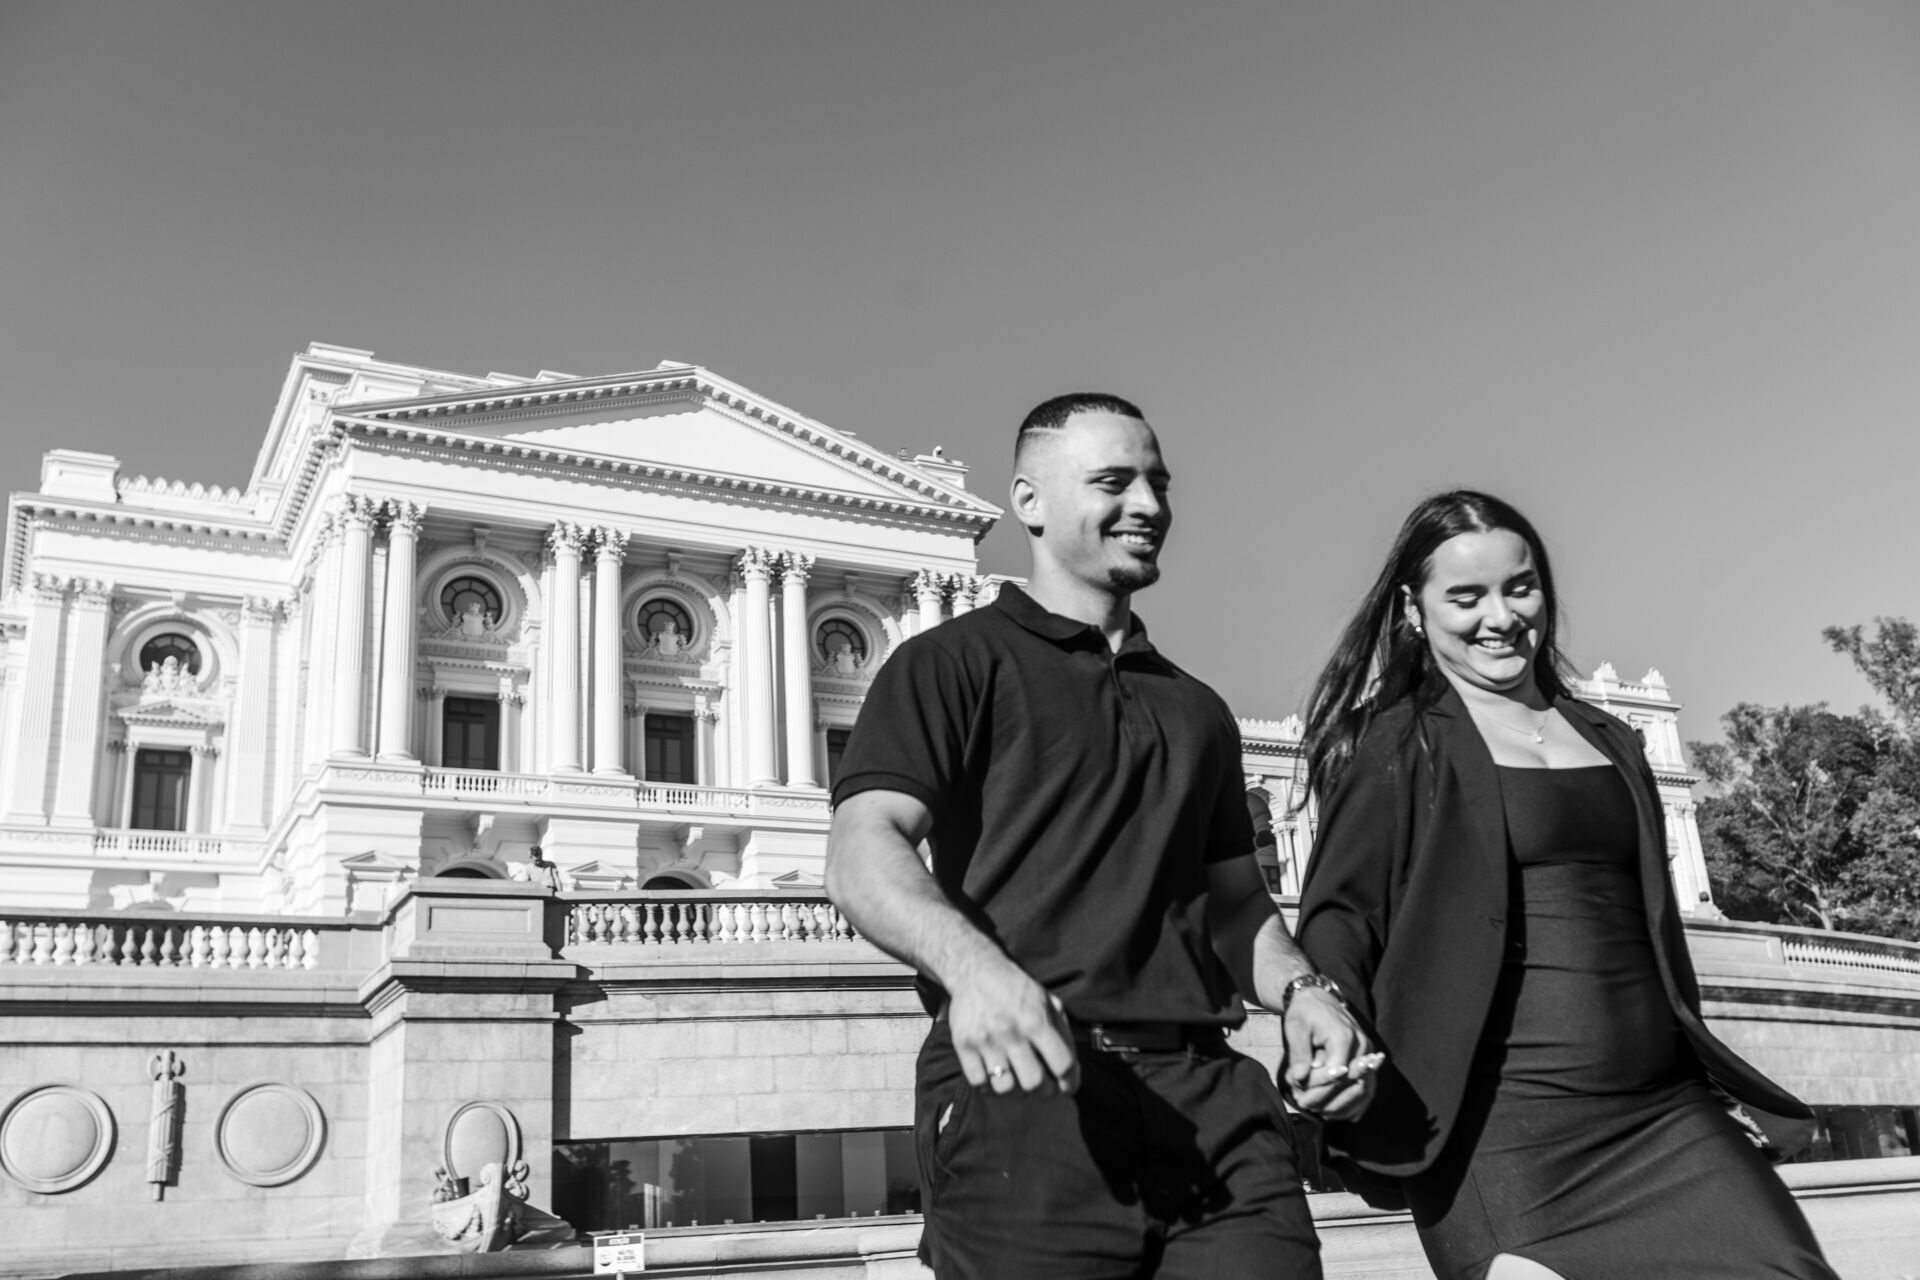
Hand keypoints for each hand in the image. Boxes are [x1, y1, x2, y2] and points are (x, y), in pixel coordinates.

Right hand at [946, 954, 1079, 1095]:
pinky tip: (996, 1075)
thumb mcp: (1048, 1001)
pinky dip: (989, 1085)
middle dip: (1045, 1091)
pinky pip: (979, 1083)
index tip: (1068, 1086)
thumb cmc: (1016, 989)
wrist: (975, 970)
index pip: (1062, 1063)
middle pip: (1034, 1083)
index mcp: (1036, 1020)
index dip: (1070, 1081)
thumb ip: (1062, 1033)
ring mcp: (985, 1040)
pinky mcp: (963, 1045)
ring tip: (1019, 1080)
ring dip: (1016, 1091)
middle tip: (1045, 1087)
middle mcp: (1010, 1032)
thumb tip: (1071, 1070)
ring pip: (1005, 1088)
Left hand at [1281, 986, 1378, 1120]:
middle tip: (1308, 1108)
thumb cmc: (1305, 1014)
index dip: (1320, 1089)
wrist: (1319, 1000)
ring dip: (1344, 1106)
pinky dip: (1356, 1103)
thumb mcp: (1295, 1028)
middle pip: (1352, 1084)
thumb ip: (1299, 1053)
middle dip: (1330, 1101)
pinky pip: (1368, 1087)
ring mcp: (1368, 1053)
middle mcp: (1362, 1045)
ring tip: (1322, 1114)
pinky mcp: (1368, 1060)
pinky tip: (1341, 1114)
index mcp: (1344, 1036)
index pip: (1337, 1073)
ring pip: (1364, 1089)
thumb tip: (1298, 1078)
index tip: (1301, 1100)